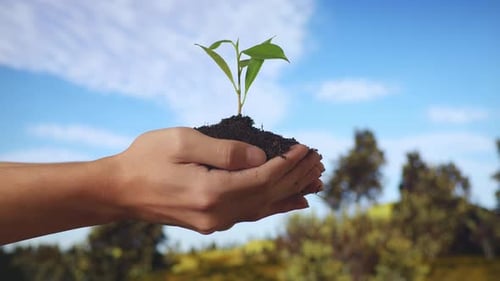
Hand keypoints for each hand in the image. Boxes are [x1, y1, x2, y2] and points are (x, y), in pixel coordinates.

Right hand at [110, 127, 323, 233]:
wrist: (118, 190)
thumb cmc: (146, 158)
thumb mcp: (182, 141)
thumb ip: (225, 150)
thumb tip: (261, 157)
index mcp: (212, 191)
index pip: (263, 177)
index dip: (288, 162)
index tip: (307, 148)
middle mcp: (218, 213)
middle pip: (269, 194)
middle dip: (296, 176)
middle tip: (320, 161)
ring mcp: (215, 222)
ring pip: (264, 206)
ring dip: (291, 192)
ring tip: (316, 182)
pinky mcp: (210, 222)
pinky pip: (251, 214)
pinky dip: (274, 206)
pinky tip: (292, 203)